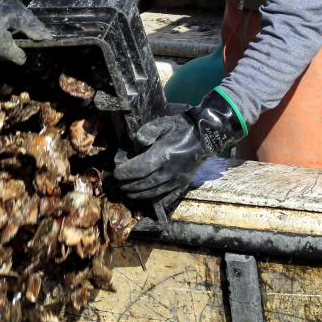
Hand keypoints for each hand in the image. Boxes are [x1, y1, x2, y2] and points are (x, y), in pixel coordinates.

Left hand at [114, 90, 245, 206]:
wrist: (205, 137)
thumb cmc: (182, 128)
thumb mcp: (165, 122)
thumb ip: (149, 130)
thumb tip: (137, 141)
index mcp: (162, 155)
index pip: (138, 169)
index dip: (124, 173)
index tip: (116, 172)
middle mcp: (168, 171)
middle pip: (142, 183)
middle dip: (127, 184)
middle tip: (118, 183)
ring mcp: (176, 180)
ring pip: (152, 192)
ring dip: (137, 193)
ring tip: (127, 191)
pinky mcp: (182, 184)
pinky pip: (165, 196)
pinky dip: (152, 198)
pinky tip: (144, 197)